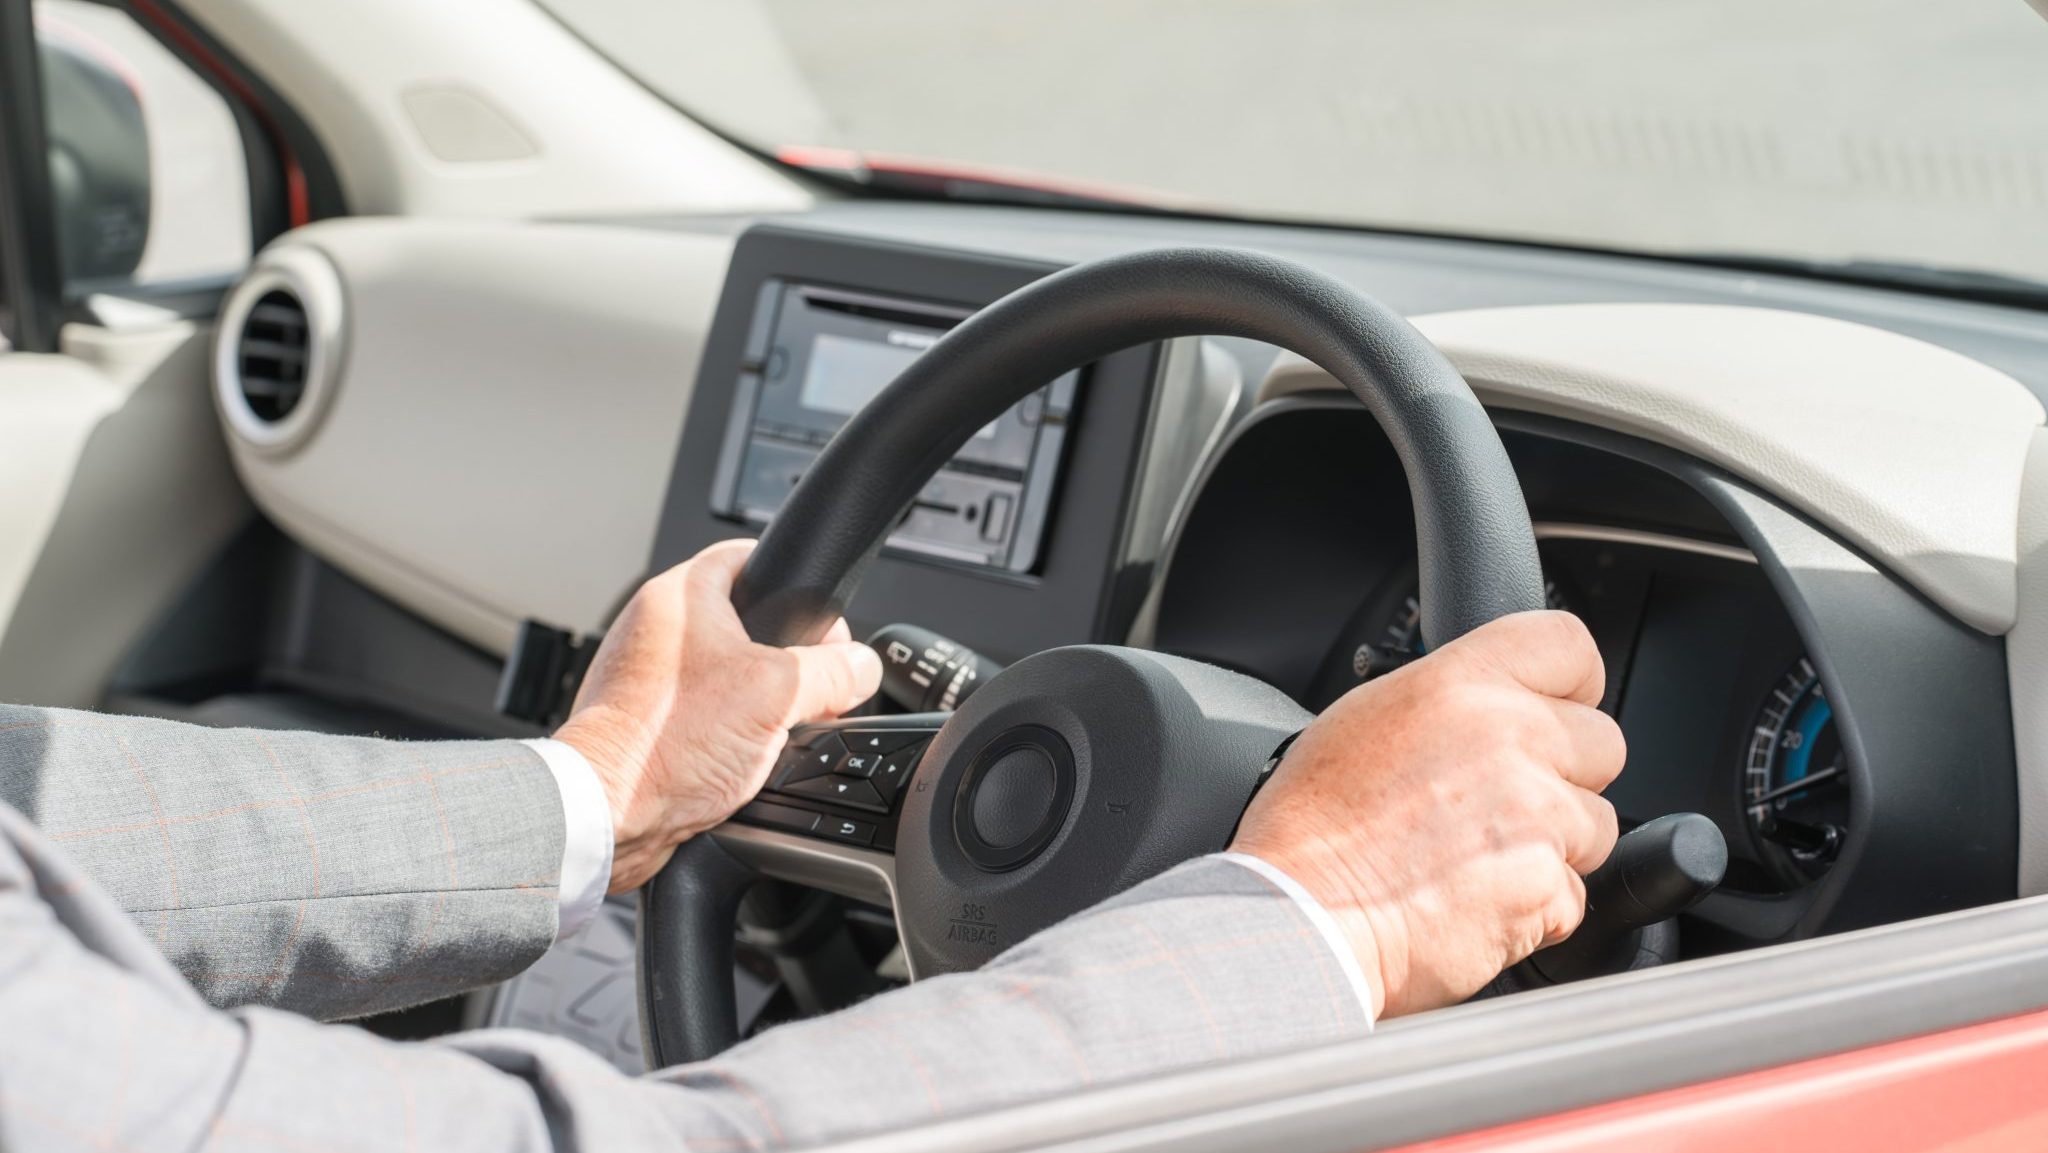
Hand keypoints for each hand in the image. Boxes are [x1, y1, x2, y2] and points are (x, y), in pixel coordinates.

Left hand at [554, 540, 881, 891]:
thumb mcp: (779, 696)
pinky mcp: (638, 718)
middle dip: (784, 655)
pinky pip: (697, 709)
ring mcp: (641, 674)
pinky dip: (724, 727)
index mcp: (680, 596)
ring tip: (775, 726)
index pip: (748, 556)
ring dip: (756, 696)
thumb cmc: (667, 744)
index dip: (795, 583)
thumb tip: (863, 668)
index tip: (822, 620)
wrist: (606, 813)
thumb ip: (834, 673)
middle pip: (741, 619)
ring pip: (721, 669)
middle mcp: (653, 627)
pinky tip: (740, 756)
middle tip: (808, 686)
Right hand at [1229, 610, 1623, 1019]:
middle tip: (1501, 803)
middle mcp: (1510, 738)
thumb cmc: (1312, 826)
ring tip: (1475, 859)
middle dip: (1564, 775)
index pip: (1569, 647)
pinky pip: (1572, 895)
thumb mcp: (1366, 717)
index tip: (1555, 708)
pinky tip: (1474, 901)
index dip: (1569, 684)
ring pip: (1597, 824)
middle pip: (1602, 741)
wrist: (1302, 916)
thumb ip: (1448, 699)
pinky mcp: (1547, 889)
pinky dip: (1535, 906)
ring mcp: (1538, 816)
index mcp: (1461, 684)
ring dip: (1553, 844)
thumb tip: (1488, 705)